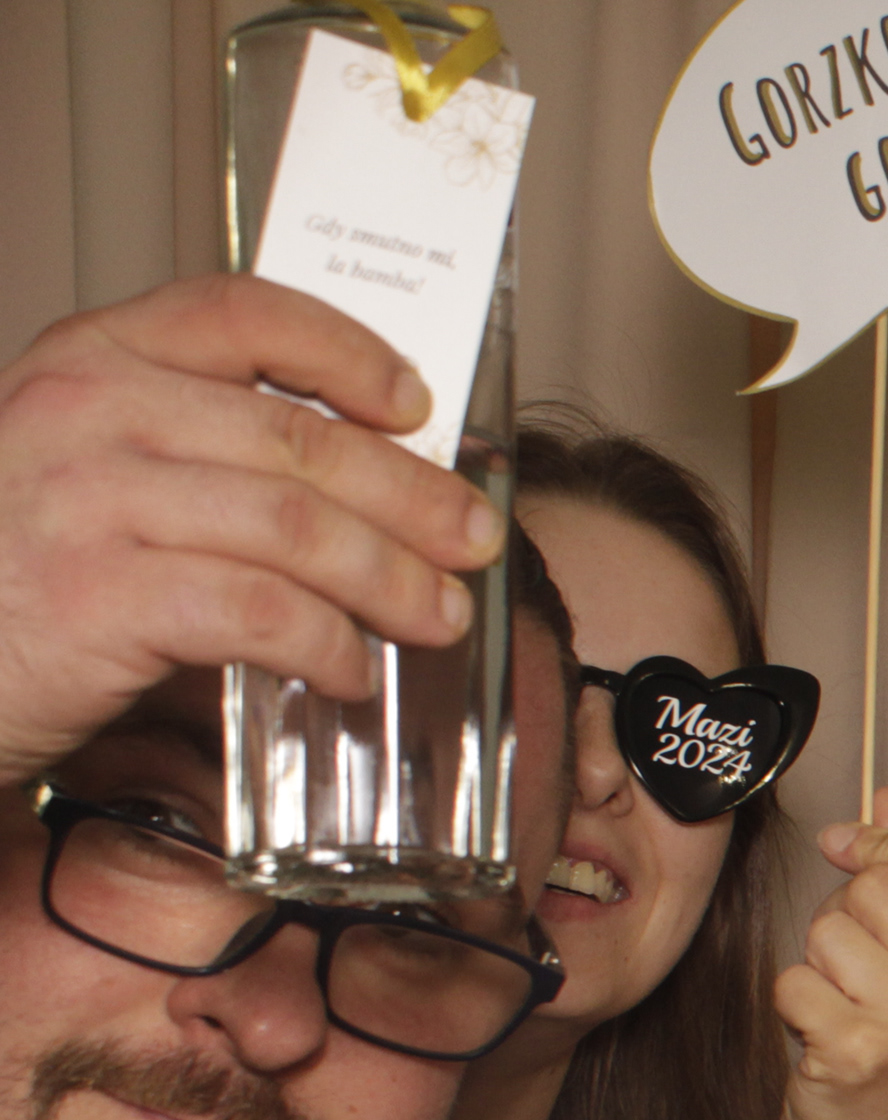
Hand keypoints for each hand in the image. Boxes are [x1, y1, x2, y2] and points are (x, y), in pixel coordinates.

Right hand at [0, 275, 501, 789]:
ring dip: (390, 579)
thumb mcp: (90, 468)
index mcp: (91, 360)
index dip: (346, 351)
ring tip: (436, 615)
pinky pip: (260, 612)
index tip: (414, 402)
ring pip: (295, 528)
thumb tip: (360, 480)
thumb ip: (196, 448)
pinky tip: (346, 667)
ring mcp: (88, 501)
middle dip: (411, 496)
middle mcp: (85, 412)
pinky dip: (326, 643)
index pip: (239, 313)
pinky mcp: (99, 597)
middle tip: (471, 538)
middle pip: (298, 439)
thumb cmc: (16, 568)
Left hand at [774, 787, 887, 1119]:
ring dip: (817, 966)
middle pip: (876, 886)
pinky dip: (791, 1006)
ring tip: (841, 1008)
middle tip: (855, 972)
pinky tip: (821, 1038)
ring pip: (828, 929)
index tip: (855, 860)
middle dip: (845, 918)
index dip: (883, 846)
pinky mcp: (859, 1053)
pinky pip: (794, 979)